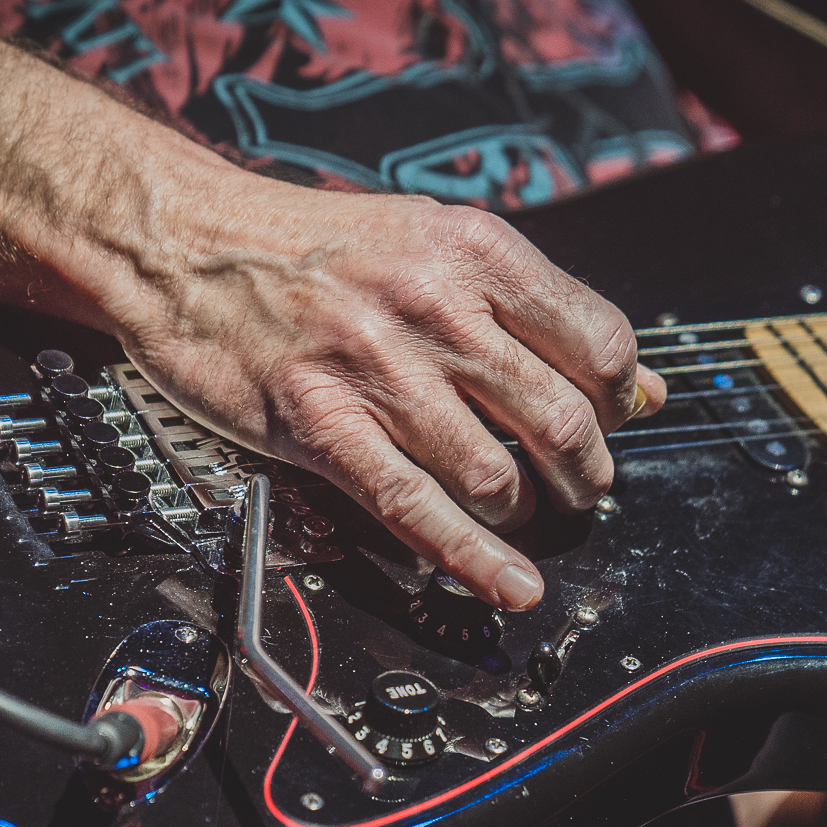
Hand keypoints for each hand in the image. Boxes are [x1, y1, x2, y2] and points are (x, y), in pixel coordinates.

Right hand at [91, 161, 666, 610]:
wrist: (186, 241)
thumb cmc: (309, 245)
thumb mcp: (434, 243)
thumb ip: (533, 311)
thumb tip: (640, 387)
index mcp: (474, 250)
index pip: (598, 344)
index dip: (617, 403)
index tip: (607, 423)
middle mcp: (435, 306)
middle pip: (558, 421)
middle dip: (584, 474)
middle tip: (579, 489)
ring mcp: (377, 370)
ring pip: (495, 476)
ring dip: (525, 514)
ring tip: (521, 514)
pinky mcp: (321, 425)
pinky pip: (416, 509)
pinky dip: (473, 559)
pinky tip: (508, 584)